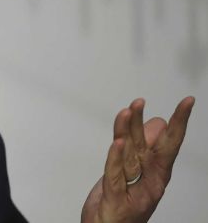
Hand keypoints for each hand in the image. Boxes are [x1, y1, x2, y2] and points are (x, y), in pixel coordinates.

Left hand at [81, 96, 194, 222]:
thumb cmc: (122, 200)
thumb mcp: (134, 170)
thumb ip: (141, 146)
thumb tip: (153, 122)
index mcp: (156, 173)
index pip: (170, 143)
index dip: (179, 122)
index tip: (187, 102)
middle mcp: (149, 181)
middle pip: (156, 148)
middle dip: (163, 125)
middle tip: (168, 103)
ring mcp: (134, 191)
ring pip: (131, 156)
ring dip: (128, 130)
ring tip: (128, 110)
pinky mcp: (115, 199)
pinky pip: (115, 175)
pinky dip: (115, 158)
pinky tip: (117, 143)